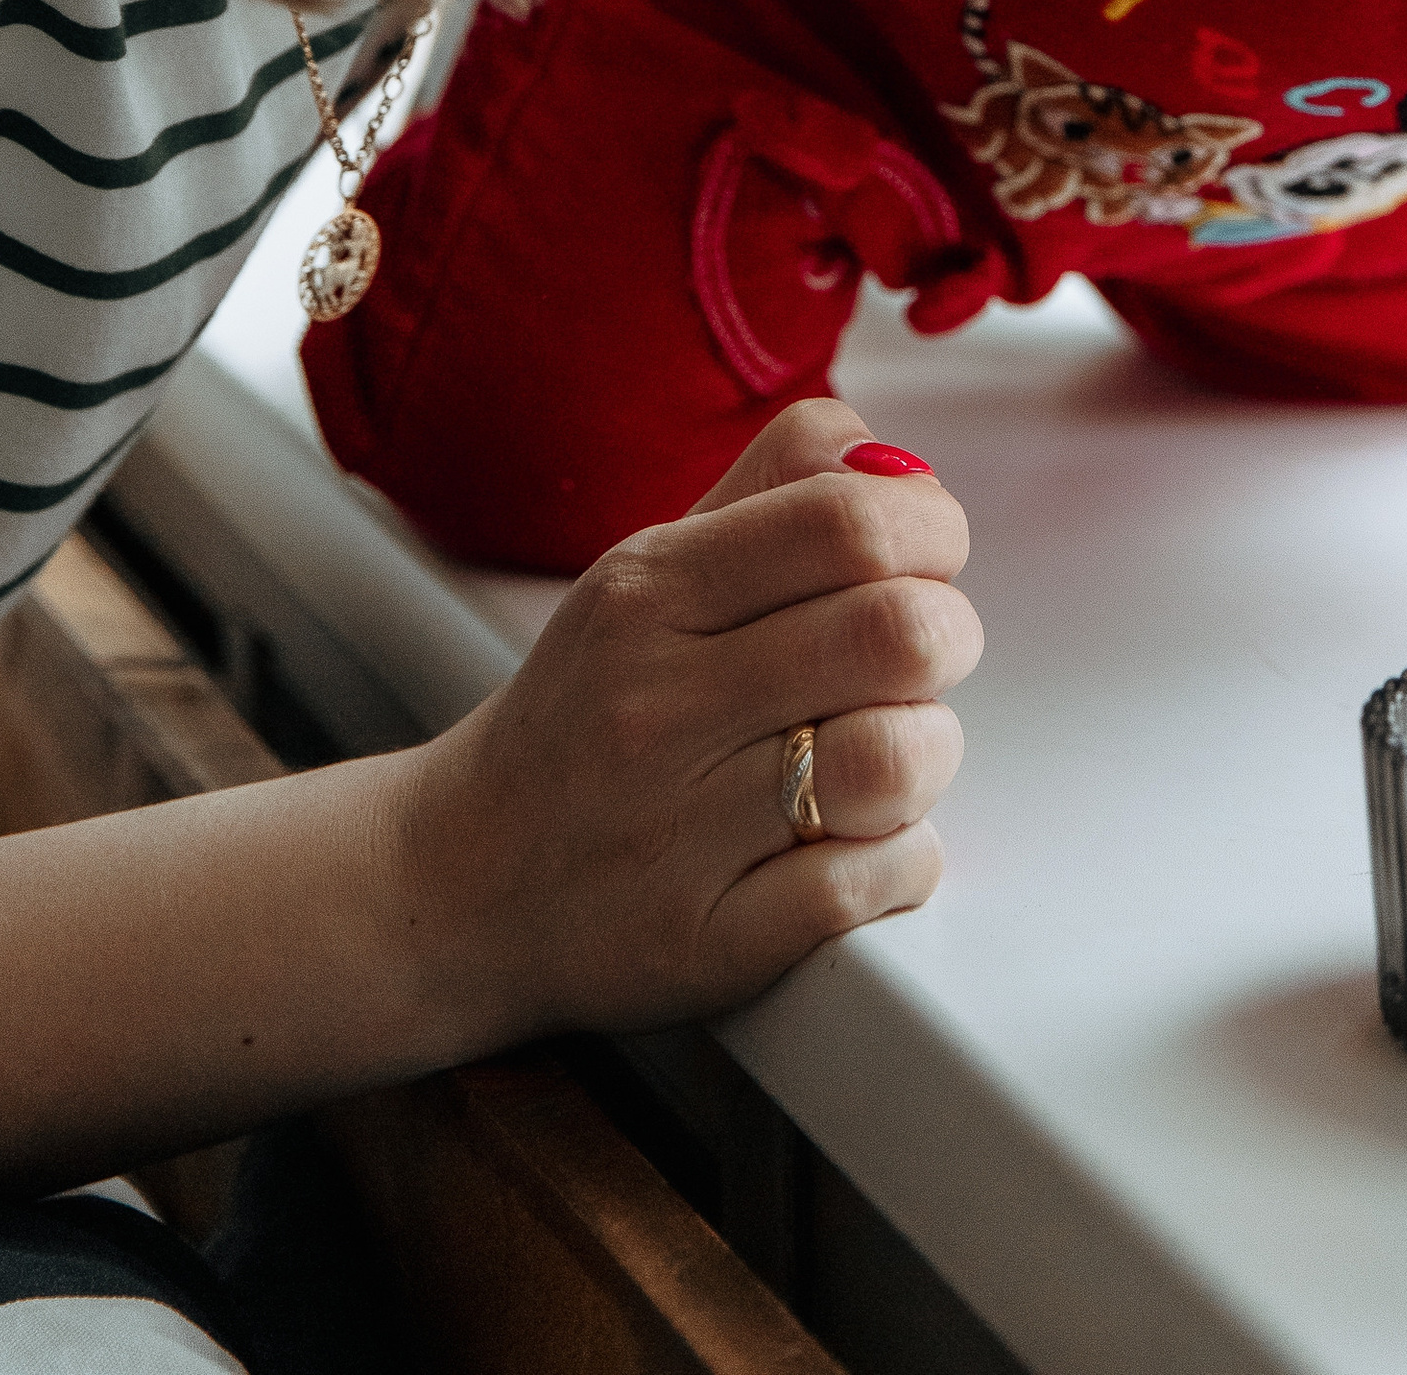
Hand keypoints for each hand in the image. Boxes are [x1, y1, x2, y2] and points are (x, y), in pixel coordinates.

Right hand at [394, 397, 980, 1045]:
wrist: (460, 879)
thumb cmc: (591, 709)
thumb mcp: (652, 567)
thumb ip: (779, 488)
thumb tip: (901, 463)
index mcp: (648, 591)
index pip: (845, 519)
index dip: (931, 527)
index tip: (930, 555)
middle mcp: (656, 705)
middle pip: (895, 632)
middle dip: (946, 636)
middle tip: (920, 657)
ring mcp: (677, 832)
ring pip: (896, 762)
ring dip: (928, 752)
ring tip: (887, 752)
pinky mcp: (706, 943)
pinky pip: (871, 884)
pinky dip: (900, 860)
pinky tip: (859, 841)